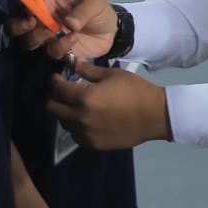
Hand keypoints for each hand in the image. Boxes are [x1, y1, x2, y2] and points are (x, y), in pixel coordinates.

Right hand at [10, 0, 116, 60]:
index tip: (32, 15)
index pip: (26, 6)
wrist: (113, 32)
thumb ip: (82, 11)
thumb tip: (68, 23)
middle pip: (17, 27)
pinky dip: (61, 48)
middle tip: (34, 25)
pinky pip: (52, 54)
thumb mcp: (94, 4)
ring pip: (30, 42)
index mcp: (49, 5)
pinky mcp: (60, 52)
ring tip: (63, 33)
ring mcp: (50, 38)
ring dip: (42, 39)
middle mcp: (45, 22)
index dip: (23, 10)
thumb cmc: (100, 12)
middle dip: (20, 28)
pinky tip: (75, 40)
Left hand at [47, 60, 171, 150]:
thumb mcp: (113, 75)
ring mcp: (86, 134)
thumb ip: (89, 71)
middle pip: (53, 109)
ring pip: (64, 124)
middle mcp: (80, 118)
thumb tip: (75, 63)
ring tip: (74, 106)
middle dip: (53, 98)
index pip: (58, 89)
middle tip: (61, 92)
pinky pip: (76, 136)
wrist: (154, 116)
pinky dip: (76, 127)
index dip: (54, 81)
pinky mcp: (94, 144)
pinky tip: (85, 120)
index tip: (56, 78)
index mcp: (84, 98)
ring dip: (64, 113)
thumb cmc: (135, 91)